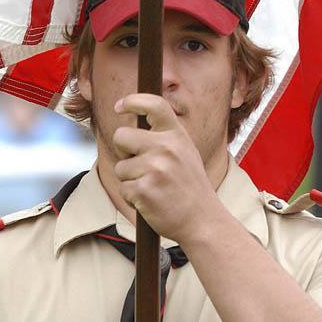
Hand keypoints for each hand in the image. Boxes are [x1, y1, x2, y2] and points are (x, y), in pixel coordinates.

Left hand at [110, 93, 223, 242]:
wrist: (202, 220)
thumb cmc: (189, 186)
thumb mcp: (185, 152)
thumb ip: (164, 136)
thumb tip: (135, 119)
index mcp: (177, 135)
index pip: (154, 105)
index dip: (133, 101)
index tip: (119, 106)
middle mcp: (166, 148)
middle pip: (121, 136)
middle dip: (124, 151)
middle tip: (140, 165)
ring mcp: (155, 169)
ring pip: (120, 167)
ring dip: (130, 179)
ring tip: (152, 187)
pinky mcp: (144, 190)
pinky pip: (123, 188)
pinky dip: (132, 196)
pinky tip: (150, 200)